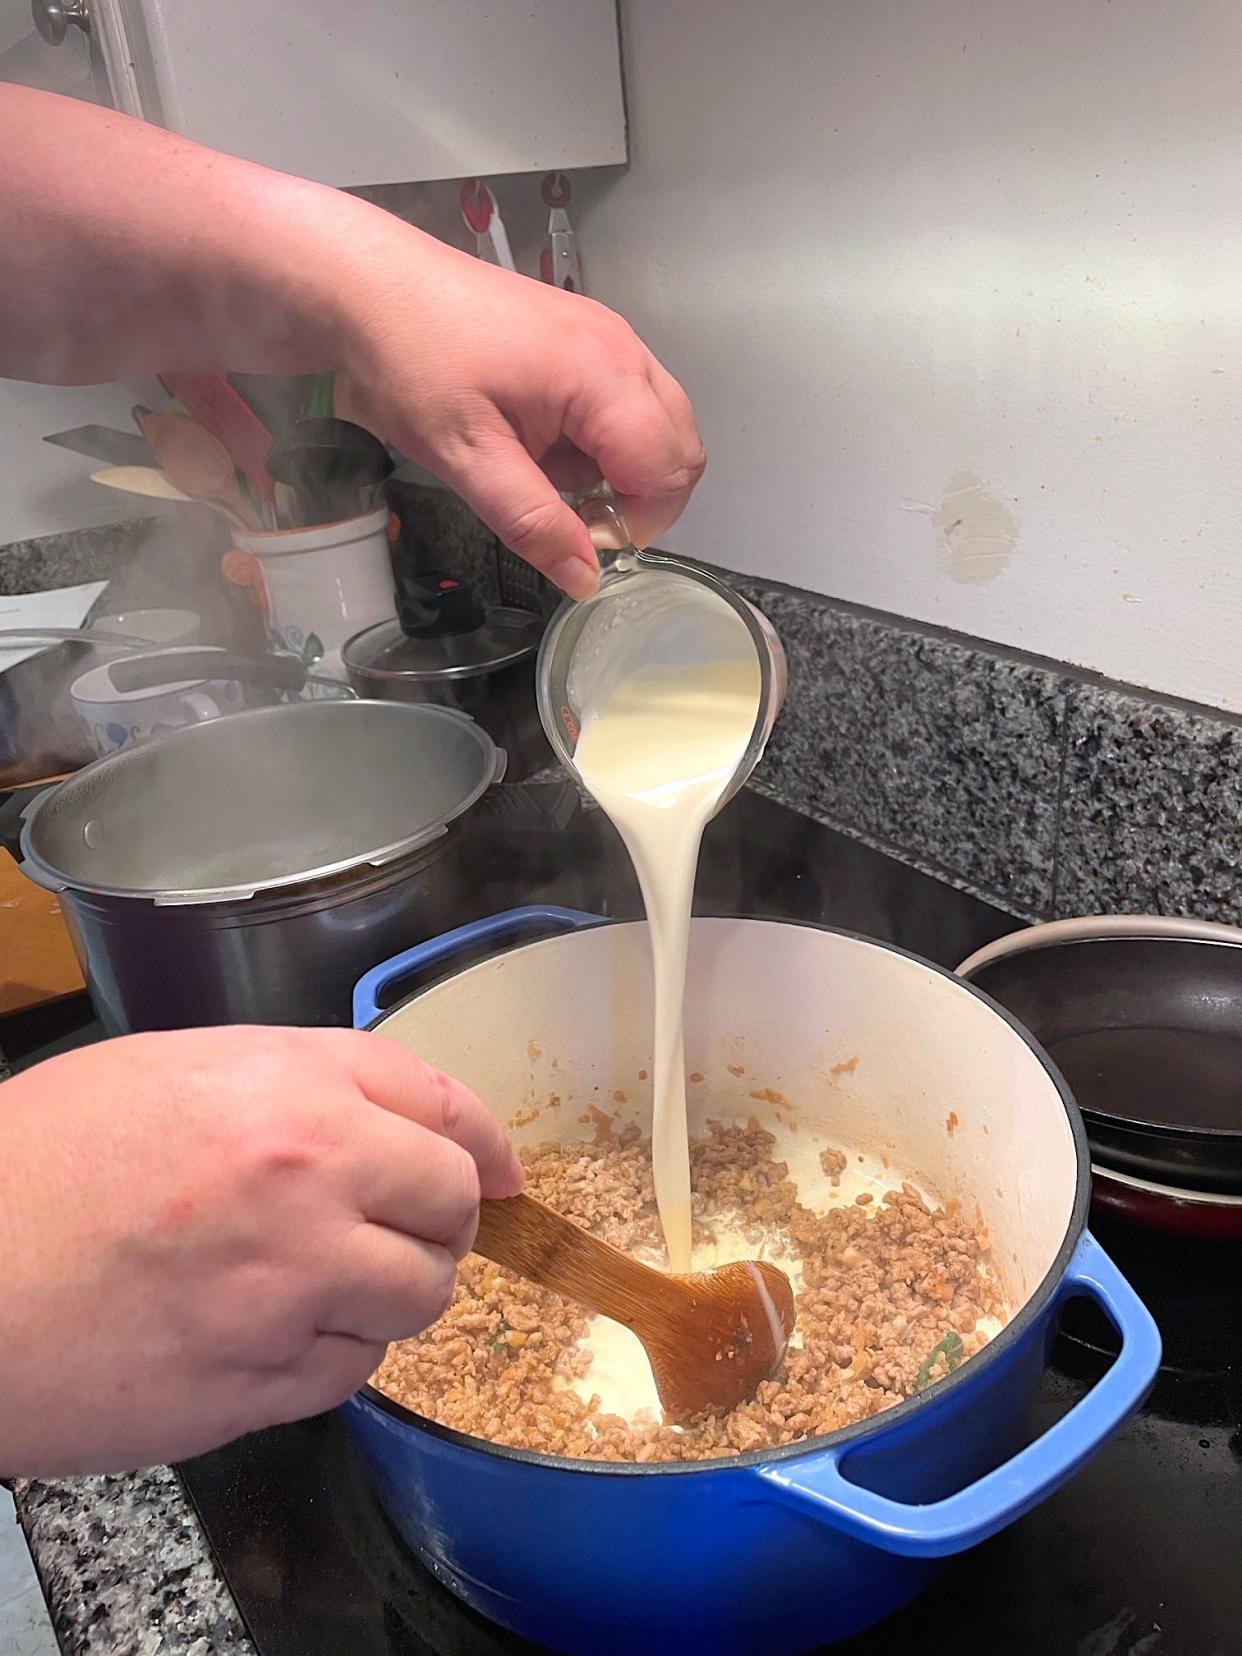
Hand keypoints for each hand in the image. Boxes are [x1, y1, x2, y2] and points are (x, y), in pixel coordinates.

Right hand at [0, 1027, 521, 1475]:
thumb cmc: (41, 1160)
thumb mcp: (173, 1071)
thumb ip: (299, 1084)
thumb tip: (393, 1121)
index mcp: (290, 1090)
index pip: (444, 1110)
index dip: (485, 1142)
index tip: (503, 1170)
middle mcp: (309, 1184)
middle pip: (451, 1208)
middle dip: (438, 1219)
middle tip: (399, 1225)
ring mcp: (287, 1292)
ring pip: (416, 1300)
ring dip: (389, 1290)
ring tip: (318, 1278)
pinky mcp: (254, 1385)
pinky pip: (349, 1373)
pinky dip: (333, 1353)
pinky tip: (269, 1330)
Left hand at [338, 225, 705, 597]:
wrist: (374, 286)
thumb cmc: (414, 363)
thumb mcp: (467, 460)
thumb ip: (532, 523)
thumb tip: (585, 579)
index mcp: (601, 375)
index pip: (669, 471)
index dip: (636, 522)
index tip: (578, 536)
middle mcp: (623, 348)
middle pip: (681, 448)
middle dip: (640, 498)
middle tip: (573, 515)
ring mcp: (611, 336)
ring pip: (658, 427)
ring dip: (619, 468)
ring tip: (545, 469)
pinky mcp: (590, 335)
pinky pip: (628, 402)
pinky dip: (602, 437)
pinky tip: (541, 436)